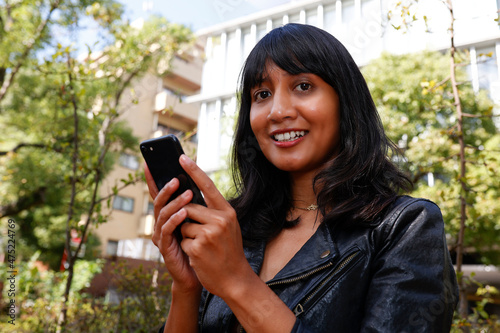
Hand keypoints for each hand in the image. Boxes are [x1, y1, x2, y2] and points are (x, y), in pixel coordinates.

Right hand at [144, 163, 200, 293]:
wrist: (198, 273)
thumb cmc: (198, 246)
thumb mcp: (197, 222)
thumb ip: (193, 207)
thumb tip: (196, 183)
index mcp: (168, 216)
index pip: (158, 194)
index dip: (152, 180)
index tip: (149, 164)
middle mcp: (161, 224)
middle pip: (158, 201)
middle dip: (165, 188)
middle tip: (176, 178)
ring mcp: (161, 236)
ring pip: (162, 214)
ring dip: (174, 202)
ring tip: (187, 193)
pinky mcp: (165, 248)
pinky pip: (167, 230)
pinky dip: (175, 220)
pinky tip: (184, 213)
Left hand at [176, 155, 251, 297]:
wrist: (235, 279)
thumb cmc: (228, 251)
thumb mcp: (227, 227)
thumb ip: (213, 212)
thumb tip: (191, 197)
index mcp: (227, 212)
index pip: (207, 186)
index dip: (193, 170)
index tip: (181, 157)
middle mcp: (220, 219)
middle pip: (188, 207)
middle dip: (188, 220)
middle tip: (202, 236)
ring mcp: (209, 233)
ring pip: (183, 224)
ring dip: (187, 236)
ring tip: (203, 247)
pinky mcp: (198, 247)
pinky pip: (182, 240)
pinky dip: (187, 249)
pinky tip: (200, 257)